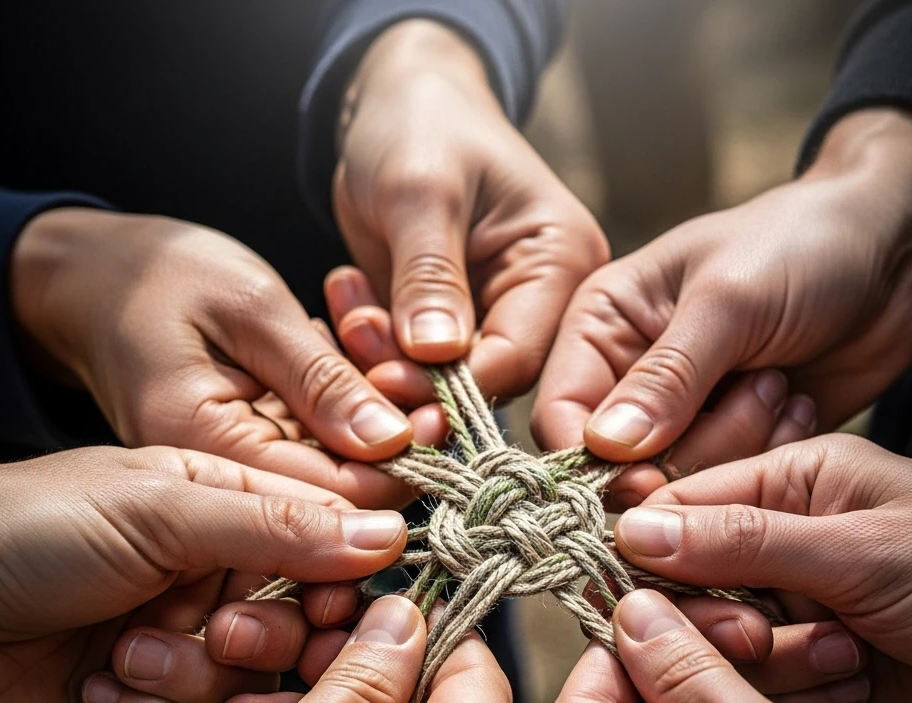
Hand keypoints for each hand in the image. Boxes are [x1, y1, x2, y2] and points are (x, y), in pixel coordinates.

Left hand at [0, 446, 405, 702]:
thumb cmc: (26, 531)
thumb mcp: (158, 507)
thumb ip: (279, 524)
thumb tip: (389, 531)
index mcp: (226, 510)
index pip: (325, 548)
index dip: (339, 585)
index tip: (330, 608)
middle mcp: (215, 578)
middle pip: (299, 628)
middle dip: (260, 639)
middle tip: (215, 632)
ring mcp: (182, 645)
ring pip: (251, 687)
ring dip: (193, 679)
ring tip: (126, 656)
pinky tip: (101, 692)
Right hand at [10, 209, 446, 507]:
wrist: (96, 273)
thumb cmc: (157, 271)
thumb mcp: (246, 307)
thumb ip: (317, 379)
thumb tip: (392, 441)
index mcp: (201, 447)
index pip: (320, 495)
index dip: (391, 471)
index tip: (439, 422)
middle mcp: (216, 478)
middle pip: (333, 494)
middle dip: (394, 450)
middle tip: (437, 396)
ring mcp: (233, 468)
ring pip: (332, 469)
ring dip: (377, 424)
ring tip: (406, 370)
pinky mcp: (249, 448)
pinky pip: (315, 444)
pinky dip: (349, 409)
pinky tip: (372, 366)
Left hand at [332, 19, 608, 400]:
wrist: (401, 107)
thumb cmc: (421, 126)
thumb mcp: (419, 191)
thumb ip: (429, 274)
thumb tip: (435, 355)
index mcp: (562, 263)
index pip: (518, 355)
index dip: (452, 386)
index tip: (383, 382)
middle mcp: (543, 302)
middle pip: (485, 380)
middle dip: (413, 377)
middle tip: (357, 347)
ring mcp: (499, 316)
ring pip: (445, 381)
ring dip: (386, 361)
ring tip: (349, 313)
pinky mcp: (459, 326)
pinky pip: (417, 365)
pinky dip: (377, 348)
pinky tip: (350, 308)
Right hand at [533, 109, 911, 497]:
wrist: (896, 255)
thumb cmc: (804, 246)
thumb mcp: (730, 300)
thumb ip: (667, 377)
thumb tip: (604, 448)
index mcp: (600, 326)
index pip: (561, 416)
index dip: (592, 460)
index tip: (646, 477)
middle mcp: (628, 378)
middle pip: (618, 465)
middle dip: (690, 445)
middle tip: (755, 384)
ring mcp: (681, 418)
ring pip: (676, 483)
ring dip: (738, 443)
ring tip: (779, 380)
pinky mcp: (730, 445)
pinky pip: (727, 487)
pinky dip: (766, 456)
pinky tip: (796, 403)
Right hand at [614, 434, 911, 702]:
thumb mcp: (863, 550)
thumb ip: (743, 541)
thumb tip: (633, 531)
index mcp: (796, 480)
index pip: (683, 505)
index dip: (653, 552)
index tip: (644, 598)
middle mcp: (787, 538)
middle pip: (692, 580)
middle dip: (724, 618)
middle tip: (768, 635)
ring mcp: (799, 602)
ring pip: (722, 639)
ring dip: (773, 661)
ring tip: (846, 657)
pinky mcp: (813, 661)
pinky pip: (759, 682)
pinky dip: (796, 694)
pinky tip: (855, 685)